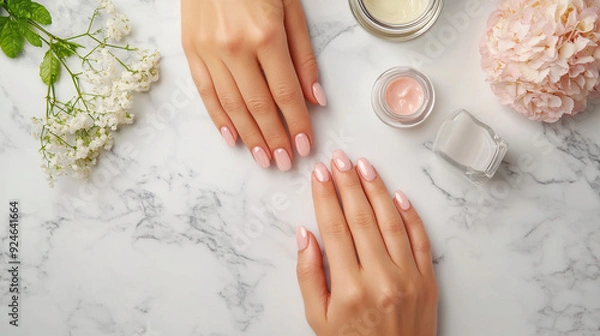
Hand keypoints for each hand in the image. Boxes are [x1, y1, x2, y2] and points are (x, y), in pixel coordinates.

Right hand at [181, 0, 325, 170]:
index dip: (297, 124)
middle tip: (285, 162)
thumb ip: (303, 57)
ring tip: (264, 158)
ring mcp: (208, 51)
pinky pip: (206, 93)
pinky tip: (232, 138)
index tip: (305, 145)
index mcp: (265, 36)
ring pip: (231, 106)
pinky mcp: (190, 50)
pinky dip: (218, 119)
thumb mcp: (291, 10)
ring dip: (250, 137)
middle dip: (275, 138)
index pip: (285, 94)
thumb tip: (314, 99)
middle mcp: (234, 48)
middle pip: (258, 106)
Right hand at [296, 150, 437, 335]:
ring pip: (391, 221)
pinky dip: (409, 215)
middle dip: (348, 183)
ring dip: (376, 190)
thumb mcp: (318, 318)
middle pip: (361, 217)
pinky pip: (420, 239)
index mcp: (349, 288)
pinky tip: (397, 195)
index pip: (334, 228)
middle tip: (339, 159)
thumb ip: (309, 275)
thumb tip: (305, 235)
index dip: (325, 196)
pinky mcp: (428, 280)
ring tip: (363, 166)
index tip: (320, 174)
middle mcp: (381, 278)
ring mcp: (408, 277)